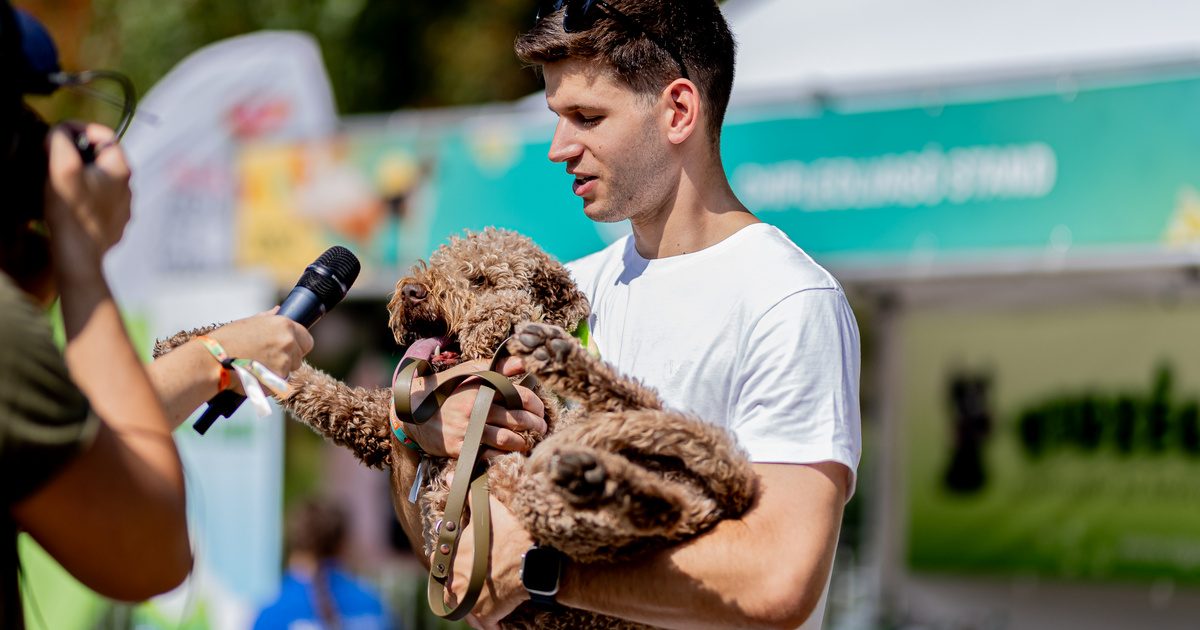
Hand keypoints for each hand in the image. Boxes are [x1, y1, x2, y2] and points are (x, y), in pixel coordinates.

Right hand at [43, 124, 131, 267]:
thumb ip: (61, 141)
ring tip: (61, 184)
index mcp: (121, 169)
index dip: (78, 129)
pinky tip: (70, 205)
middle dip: (78, 154)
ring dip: (82, 177)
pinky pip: (100, 202)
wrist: (80, 255)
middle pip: (101, 158)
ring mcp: (123, 207)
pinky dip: (86, 198)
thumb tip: (61, 131)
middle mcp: (129, 187)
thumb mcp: (62, 167)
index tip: (57, 136)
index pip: (104, 134)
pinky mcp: (115, 223)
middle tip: (55, 160)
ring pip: (101, 181)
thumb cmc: (72, 212)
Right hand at [208, 308, 314, 380]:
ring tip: (255, 367)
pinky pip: (278, 383)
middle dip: (289, 358)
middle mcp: (288, 343)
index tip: (287, 347)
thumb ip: (268, 318)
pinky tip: (253, 376)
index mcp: (284, 326)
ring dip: (277, 370)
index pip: (306, 338)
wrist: (212, 361)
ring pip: (289, 370)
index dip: (297, 344)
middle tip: (268, 358)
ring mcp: (285, 363)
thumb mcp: (248, 323)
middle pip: (300, 356)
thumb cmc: (226, 340)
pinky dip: (269, 382)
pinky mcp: (277, 381)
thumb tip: (278, 310)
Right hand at [404, 356, 545, 457]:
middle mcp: (476, 408)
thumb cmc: (447, 388)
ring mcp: (468, 429)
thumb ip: (498, 367)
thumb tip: (523, 362)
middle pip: (518, 419)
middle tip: (542, 428)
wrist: (412, 411)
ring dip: (524, 443)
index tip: (540, 410)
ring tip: (530, 442)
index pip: (519, 395)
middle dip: (536, 425)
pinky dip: (504, 456)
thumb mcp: (470, 371)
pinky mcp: (460, 448)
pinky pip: (490, 455)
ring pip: (507, 439)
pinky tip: (511, 454)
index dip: (536, 404)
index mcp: (482, 388)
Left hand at [440, 495, 530, 629]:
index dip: (459, 561)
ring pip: (466, 602)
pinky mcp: (485, 614)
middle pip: (456, 584)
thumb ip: (467, 495)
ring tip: (490, 590)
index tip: (474, 559)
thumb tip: (450, 476)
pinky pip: (483, 620)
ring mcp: (470, 599)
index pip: (447, 563)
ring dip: (475, 597)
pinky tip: (498, 608)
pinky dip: (489, 617)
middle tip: (485, 573)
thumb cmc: (512, 534)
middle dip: (467, 579)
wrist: (536, 562)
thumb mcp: (490, 510)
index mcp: (456, 556)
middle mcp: (458, 579)